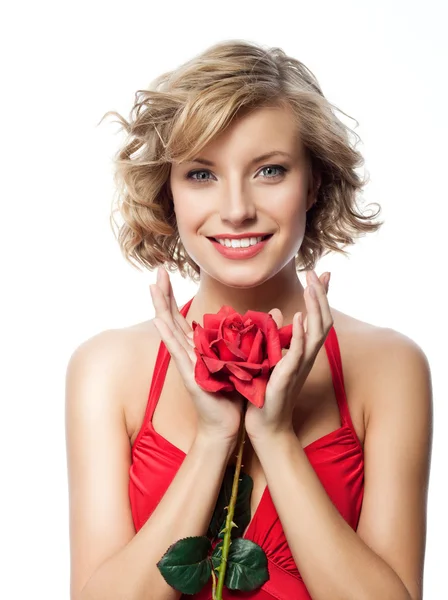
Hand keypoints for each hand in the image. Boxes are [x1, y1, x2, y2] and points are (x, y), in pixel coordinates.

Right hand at [150, 267, 243, 444]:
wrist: (229, 423)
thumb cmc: (235, 392)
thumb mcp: (246, 357)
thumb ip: (254, 334)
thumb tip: (271, 313)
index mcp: (198, 347)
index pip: (183, 316)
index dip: (175, 295)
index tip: (168, 273)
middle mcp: (188, 351)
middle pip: (171, 317)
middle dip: (164, 293)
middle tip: (157, 270)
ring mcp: (186, 361)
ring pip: (169, 328)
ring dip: (161, 306)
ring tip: (152, 286)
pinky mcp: (189, 373)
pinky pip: (176, 350)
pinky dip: (167, 334)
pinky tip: (159, 319)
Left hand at [244, 270, 332, 441]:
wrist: (265, 423)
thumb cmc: (266, 391)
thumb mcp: (270, 356)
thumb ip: (275, 334)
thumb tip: (275, 311)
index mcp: (303, 350)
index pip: (318, 318)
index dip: (322, 296)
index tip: (321, 273)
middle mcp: (307, 356)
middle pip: (323, 320)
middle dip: (321, 295)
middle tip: (317, 272)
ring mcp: (300, 365)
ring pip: (317, 332)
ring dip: (316, 308)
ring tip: (312, 286)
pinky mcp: (288, 375)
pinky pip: (299, 352)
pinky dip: (301, 333)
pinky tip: (300, 316)